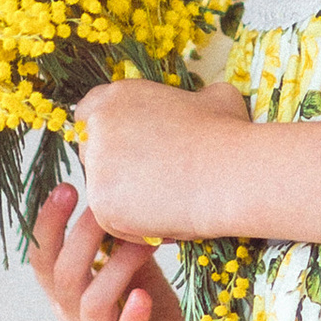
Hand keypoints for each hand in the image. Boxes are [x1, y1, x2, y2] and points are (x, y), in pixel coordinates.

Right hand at [29, 180, 186, 320]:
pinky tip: (143, 298)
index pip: (43, 260)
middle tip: (105, 206)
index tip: (67, 187)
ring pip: (91, 306)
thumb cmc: (156, 308)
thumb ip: (118, 236)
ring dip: (115, 268)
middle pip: (62, 278)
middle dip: (80, 237)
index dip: (47, 226)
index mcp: (70, 296)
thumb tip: (115, 182)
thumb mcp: (133, 266)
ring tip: (144, 243)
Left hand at [74, 75, 249, 241]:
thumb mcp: (216, 98)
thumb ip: (194, 99)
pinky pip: (110, 219)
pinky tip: (167, 218)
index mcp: (119, 95)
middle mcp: (99, 125)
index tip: (128, 147)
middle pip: (90, 152)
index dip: (108, 133)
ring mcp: (96, 165)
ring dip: (126, 198)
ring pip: (102, 189)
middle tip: (149, 180)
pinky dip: (135, 225)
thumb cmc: (228, 136)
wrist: (230, 174)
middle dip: (114, 168)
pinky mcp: (100, 202)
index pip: (89, 113)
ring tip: (168, 201)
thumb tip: (203, 103)